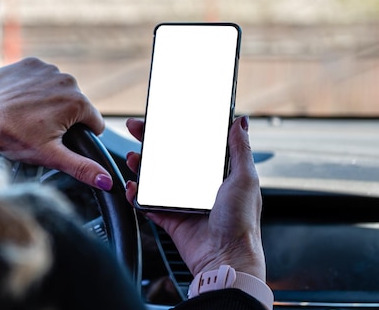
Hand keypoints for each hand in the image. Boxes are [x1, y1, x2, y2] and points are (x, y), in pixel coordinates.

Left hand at [0, 57, 112, 189]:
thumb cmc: (11, 136)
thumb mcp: (50, 156)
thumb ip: (82, 167)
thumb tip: (106, 180)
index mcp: (77, 102)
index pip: (94, 123)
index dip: (80, 136)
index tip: (59, 140)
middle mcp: (67, 80)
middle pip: (76, 105)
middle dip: (63, 118)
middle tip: (39, 129)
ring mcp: (48, 69)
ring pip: (58, 91)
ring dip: (49, 102)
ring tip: (27, 115)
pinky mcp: (30, 63)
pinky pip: (41, 78)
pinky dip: (33, 88)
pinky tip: (19, 100)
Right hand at [124, 116, 265, 280]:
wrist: (226, 259)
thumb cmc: (242, 223)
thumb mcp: (245, 179)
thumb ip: (240, 150)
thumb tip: (241, 122)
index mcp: (217, 175)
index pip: (192, 145)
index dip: (176, 131)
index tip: (162, 119)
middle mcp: (199, 187)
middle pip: (169, 158)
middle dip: (150, 143)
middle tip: (136, 129)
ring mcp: (183, 203)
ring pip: (155, 179)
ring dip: (141, 166)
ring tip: (133, 158)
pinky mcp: (171, 219)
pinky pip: (148, 204)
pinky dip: (137, 196)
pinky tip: (132, 187)